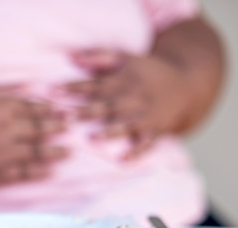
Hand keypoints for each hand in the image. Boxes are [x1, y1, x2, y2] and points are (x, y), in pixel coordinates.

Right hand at [0, 86, 67, 186]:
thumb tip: (18, 92)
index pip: (32, 108)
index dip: (49, 110)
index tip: (62, 111)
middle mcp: (6, 132)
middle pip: (38, 130)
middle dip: (57, 128)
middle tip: (72, 128)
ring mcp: (1, 155)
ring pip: (35, 153)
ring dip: (54, 152)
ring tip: (68, 152)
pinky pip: (22, 174)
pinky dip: (38, 172)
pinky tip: (49, 171)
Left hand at [64, 49, 190, 157]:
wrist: (185, 84)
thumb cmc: (147, 71)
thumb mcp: (126, 58)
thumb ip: (98, 57)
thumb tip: (70, 57)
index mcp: (123, 79)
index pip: (94, 84)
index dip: (73, 88)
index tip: (52, 92)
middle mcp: (134, 97)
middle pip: (107, 105)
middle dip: (86, 111)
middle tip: (65, 117)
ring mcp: (146, 115)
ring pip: (126, 124)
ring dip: (109, 131)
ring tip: (92, 138)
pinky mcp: (155, 130)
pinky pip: (146, 143)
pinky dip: (136, 152)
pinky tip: (123, 161)